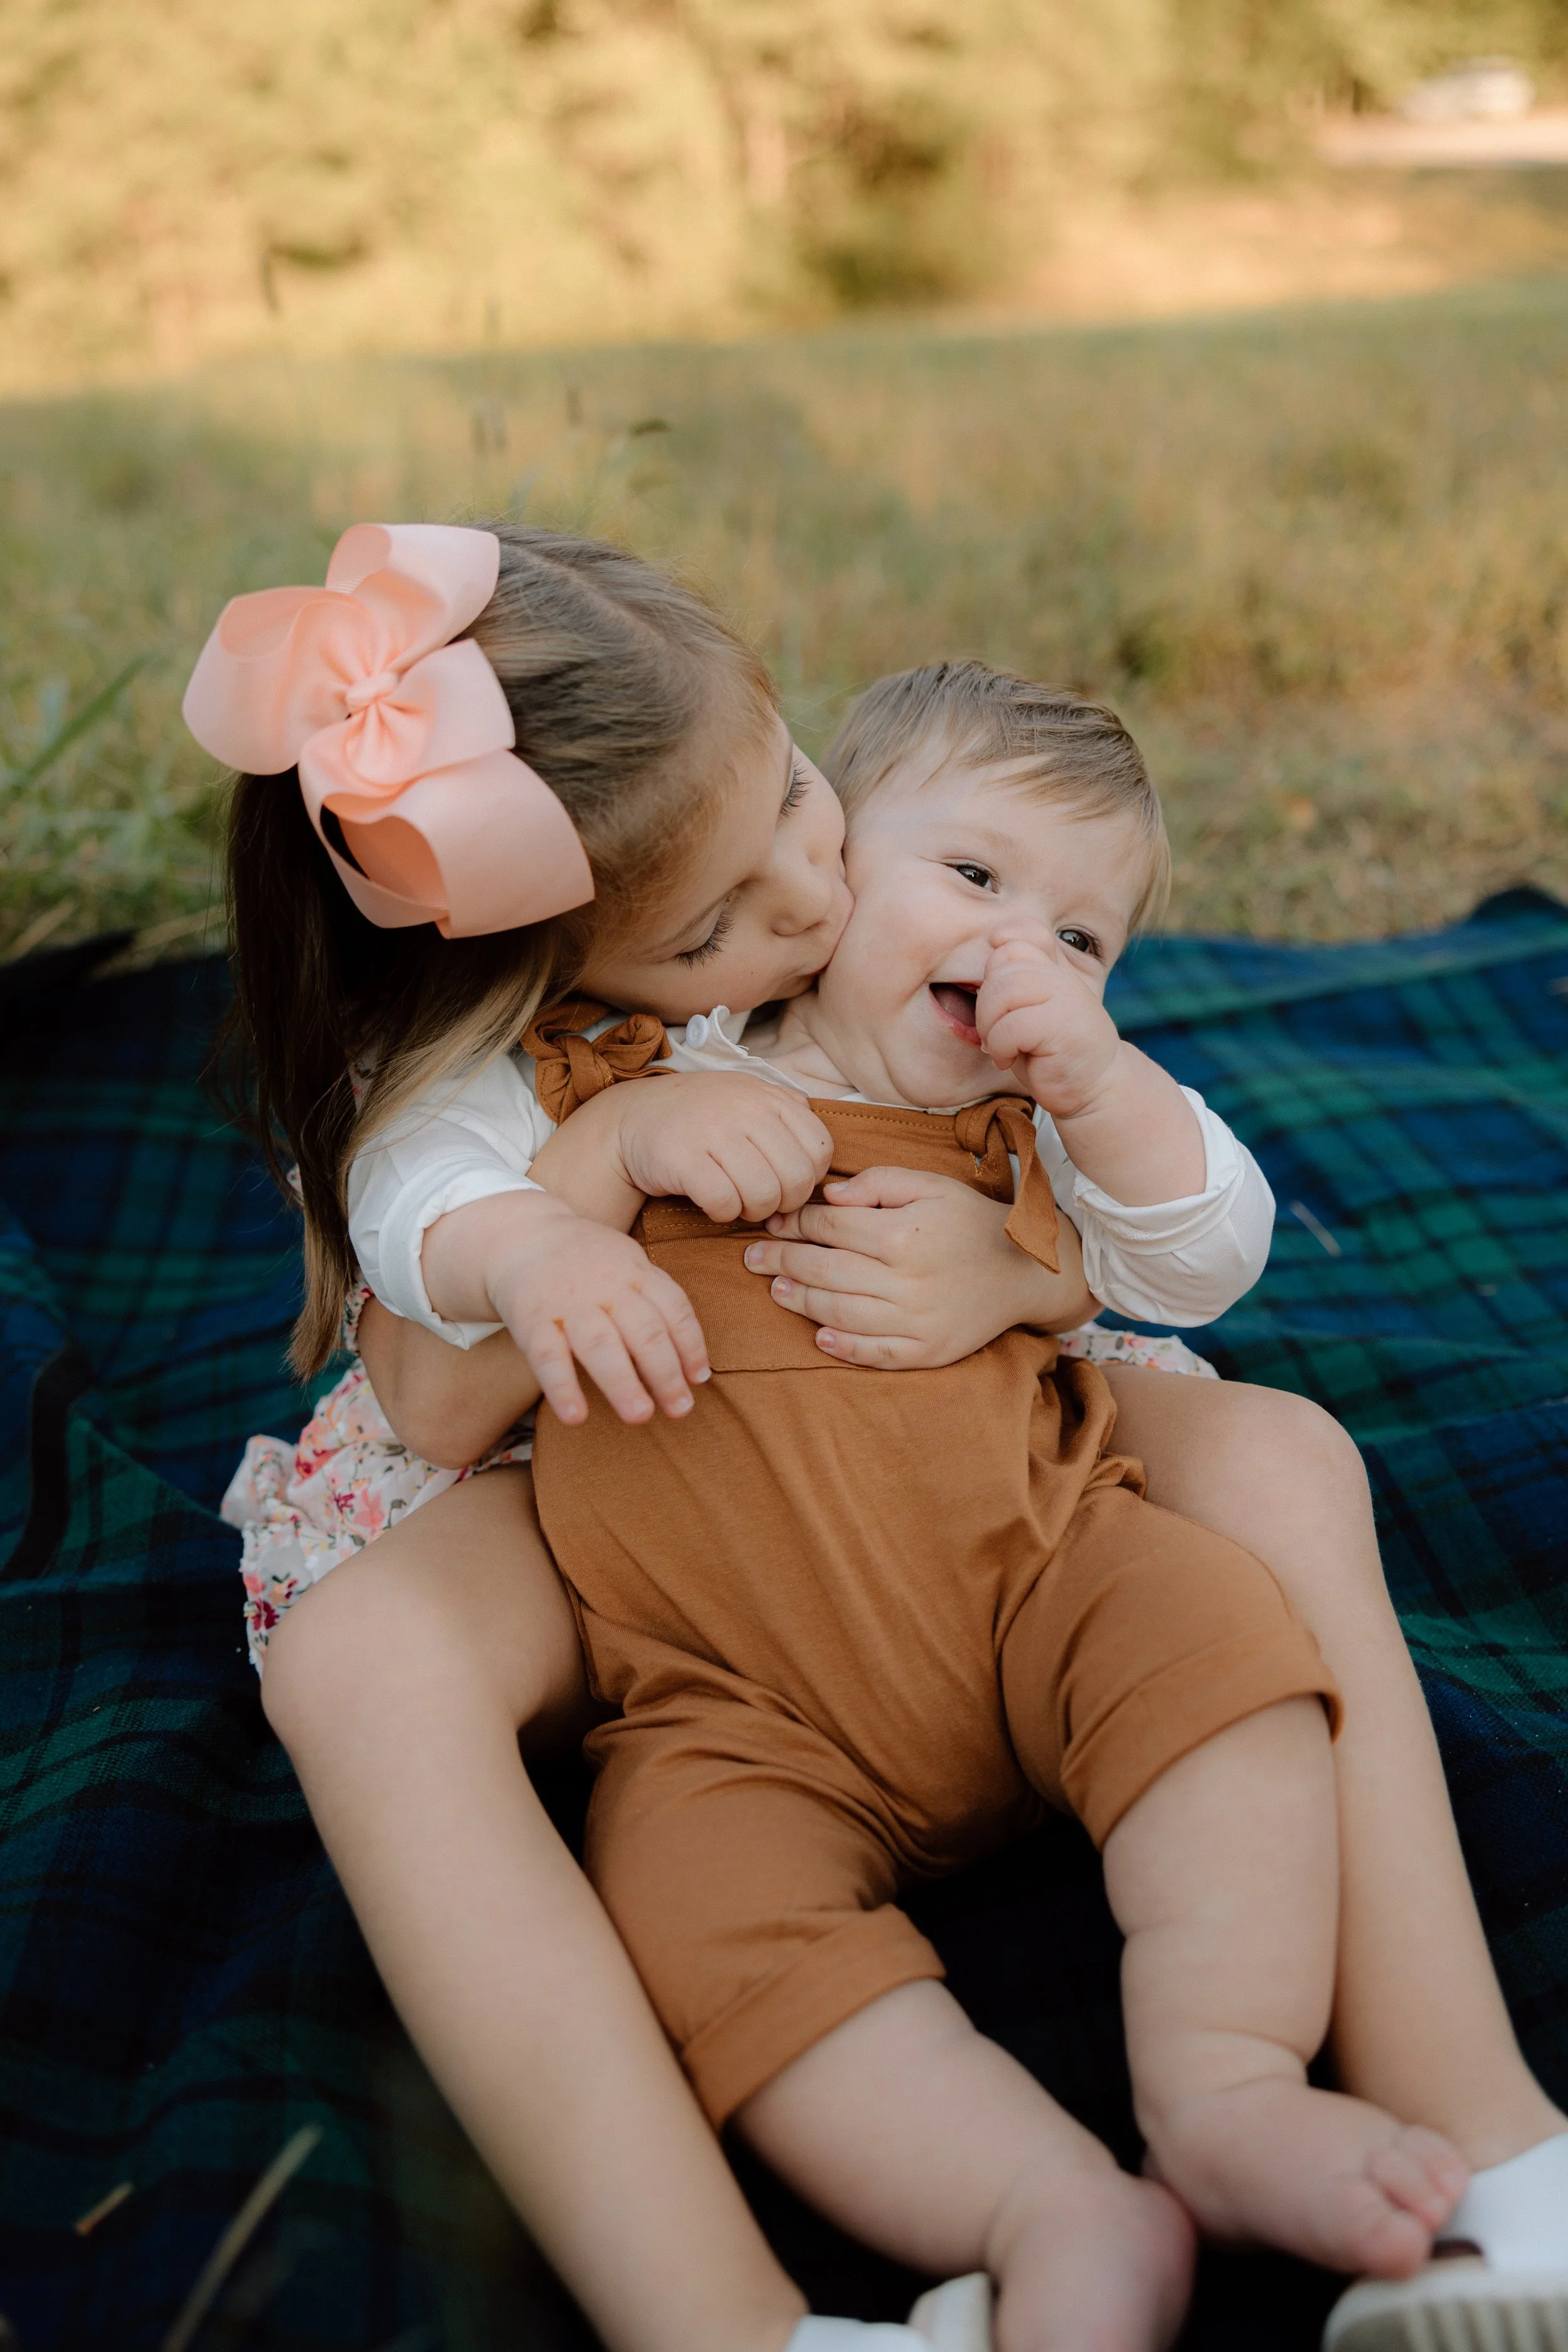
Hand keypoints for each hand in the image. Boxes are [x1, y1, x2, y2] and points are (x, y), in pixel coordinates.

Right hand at [422, 1190, 709, 1426]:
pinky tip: (576, 1417)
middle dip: (665, 1373)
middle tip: (680, 1410)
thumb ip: (655, 1304)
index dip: (690, 1345)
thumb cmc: (588, 1264)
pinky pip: (548, 1356)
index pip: (674, 1308)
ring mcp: (568, 1303)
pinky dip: (563, 1387)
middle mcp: (606, 1286)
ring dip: (623, 1383)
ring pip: (601, 1344)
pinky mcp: (532, 1320)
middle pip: (644, 1331)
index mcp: (635, 1272)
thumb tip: (690, 1364)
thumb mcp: (627, 1264)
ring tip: (641, 1417)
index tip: (698, 1379)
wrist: (522, 1237)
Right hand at [610, 1073, 833, 1223]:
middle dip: (784, 1202)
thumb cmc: (698, 1118)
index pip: (820, 1147)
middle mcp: (745, 1107)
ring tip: (738, 1203)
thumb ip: (786, 1114)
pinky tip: (713, 1203)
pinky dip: (723, 1214)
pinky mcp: (684, 1158)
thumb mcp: (746, 1099)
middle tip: (763, 1202)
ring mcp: (713, 1130)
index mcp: (768, 1096)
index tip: (786, 1183)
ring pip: (764, 1194)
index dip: (809, 1177)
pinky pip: (725, 1203)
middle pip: (796, 1177)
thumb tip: (819, 1156)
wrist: (631, 1119)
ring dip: (754, 1211)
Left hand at [741, 1166, 1096, 1368]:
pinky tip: (818, 1335)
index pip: (829, 1228)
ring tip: (775, 1290)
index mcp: (903, 1234)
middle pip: (825, 1271)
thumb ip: (878, 1183)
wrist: (1025, 1272)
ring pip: (839, 1314)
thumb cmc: (971, 1221)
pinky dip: (841, 1347)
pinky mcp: (927, 1351)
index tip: (773, 1222)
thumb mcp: (931, 1184)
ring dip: (799, 1302)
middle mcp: (906, 1281)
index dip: (794, 1223)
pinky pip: (874, 1354)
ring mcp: (916, 1321)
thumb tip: (829, 1197)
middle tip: (752, 1258)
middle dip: (781, 1261)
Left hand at [974, 924, 1122, 1120]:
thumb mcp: (1028, 1009)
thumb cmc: (1050, 1053)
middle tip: (996, 1034)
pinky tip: (1010, 1060)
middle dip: (986, 1005)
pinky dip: (1000, 1047)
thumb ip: (1014, 978)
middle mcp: (1062, 977)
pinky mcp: (1062, 1025)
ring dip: (990, 1027)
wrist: (1093, 1090)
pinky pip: (1009, 1026)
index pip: (1022, 934)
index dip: (999, 954)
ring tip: (1003, 1047)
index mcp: (1055, 969)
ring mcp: (1066, 997)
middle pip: (1001, 964)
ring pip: (1001, 991)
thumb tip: (994, 938)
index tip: (997, 990)